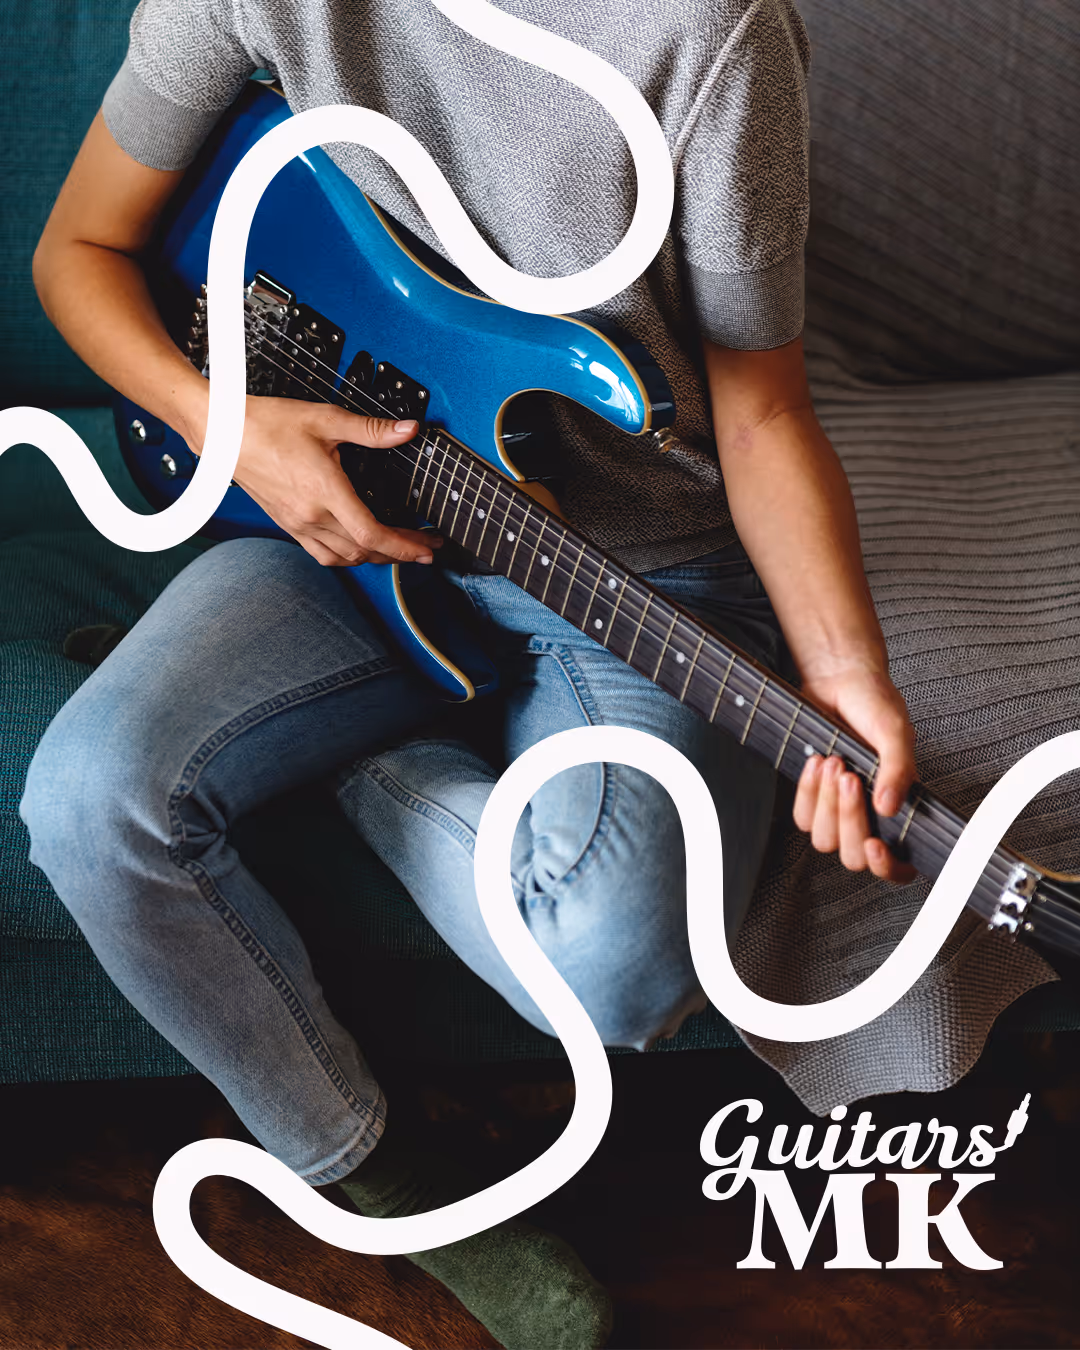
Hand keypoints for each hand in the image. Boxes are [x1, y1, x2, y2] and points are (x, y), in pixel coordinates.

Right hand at [193, 395, 441, 566]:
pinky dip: (347, 557)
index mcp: (324, 491)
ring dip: (375, 558)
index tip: (426, 547)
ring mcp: (297, 524)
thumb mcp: (325, 419)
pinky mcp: (288, 525)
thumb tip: (407, 430)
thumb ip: (370, 429)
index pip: (371, 534)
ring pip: (345, 558)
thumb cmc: (266, 423)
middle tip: (425, 549)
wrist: (223, 433)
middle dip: (400, 554)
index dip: (404, 546)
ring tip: (399, 550)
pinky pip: (323, 554)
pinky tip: (359, 548)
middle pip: (364, 551)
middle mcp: (310, 515)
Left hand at [793, 665, 916, 881]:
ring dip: (827, 803)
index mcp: (901, 809)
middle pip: (854, 854)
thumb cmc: (875, 705)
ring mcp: (839, 811)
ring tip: (835, 762)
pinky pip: (803, 818)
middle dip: (849, 817)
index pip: (900, 865)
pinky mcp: (813, 799)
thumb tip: (889, 807)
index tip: (875, 845)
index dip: (888, 868)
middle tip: (851, 776)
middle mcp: (871, 816)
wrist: (839, 682)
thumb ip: (899, 769)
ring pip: (825, 839)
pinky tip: (817, 762)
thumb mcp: (895, 733)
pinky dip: (807, 792)